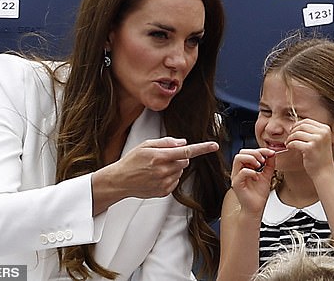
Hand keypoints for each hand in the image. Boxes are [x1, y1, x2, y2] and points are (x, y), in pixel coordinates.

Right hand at [98, 137, 218, 199]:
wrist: (120, 181)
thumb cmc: (131, 161)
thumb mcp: (145, 145)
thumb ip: (166, 142)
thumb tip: (182, 142)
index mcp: (160, 156)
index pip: (187, 151)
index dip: (202, 148)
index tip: (214, 145)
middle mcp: (164, 170)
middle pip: (185, 161)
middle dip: (179, 157)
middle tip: (163, 157)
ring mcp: (165, 183)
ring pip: (180, 171)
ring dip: (174, 167)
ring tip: (156, 168)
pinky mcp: (164, 192)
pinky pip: (175, 181)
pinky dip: (170, 177)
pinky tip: (156, 176)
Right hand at [230, 148, 275, 215]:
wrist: (256, 208)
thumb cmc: (258, 194)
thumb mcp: (267, 175)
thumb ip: (269, 164)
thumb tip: (272, 153)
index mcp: (244, 167)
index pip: (248, 152)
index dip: (260, 150)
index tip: (270, 153)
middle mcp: (238, 170)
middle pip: (241, 152)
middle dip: (255, 153)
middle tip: (263, 161)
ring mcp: (236, 176)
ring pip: (238, 158)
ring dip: (251, 159)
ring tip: (259, 167)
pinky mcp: (236, 183)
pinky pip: (242, 172)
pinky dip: (251, 172)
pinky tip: (257, 178)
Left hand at [285, 118, 333, 178]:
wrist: (324, 172)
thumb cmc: (320, 157)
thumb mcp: (320, 140)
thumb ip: (311, 131)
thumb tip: (294, 125)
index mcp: (326, 129)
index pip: (307, 121)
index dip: (297, 125)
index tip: (292, 130)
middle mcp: (323, 133)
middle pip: (301, 126)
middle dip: (292, 131)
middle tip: (289, 138)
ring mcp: (317, 140)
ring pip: (296, 133)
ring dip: (290, 138)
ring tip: (288, 144)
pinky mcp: (310, 148)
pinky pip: (294, 142)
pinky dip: (289, 145)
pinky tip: (289, 148)